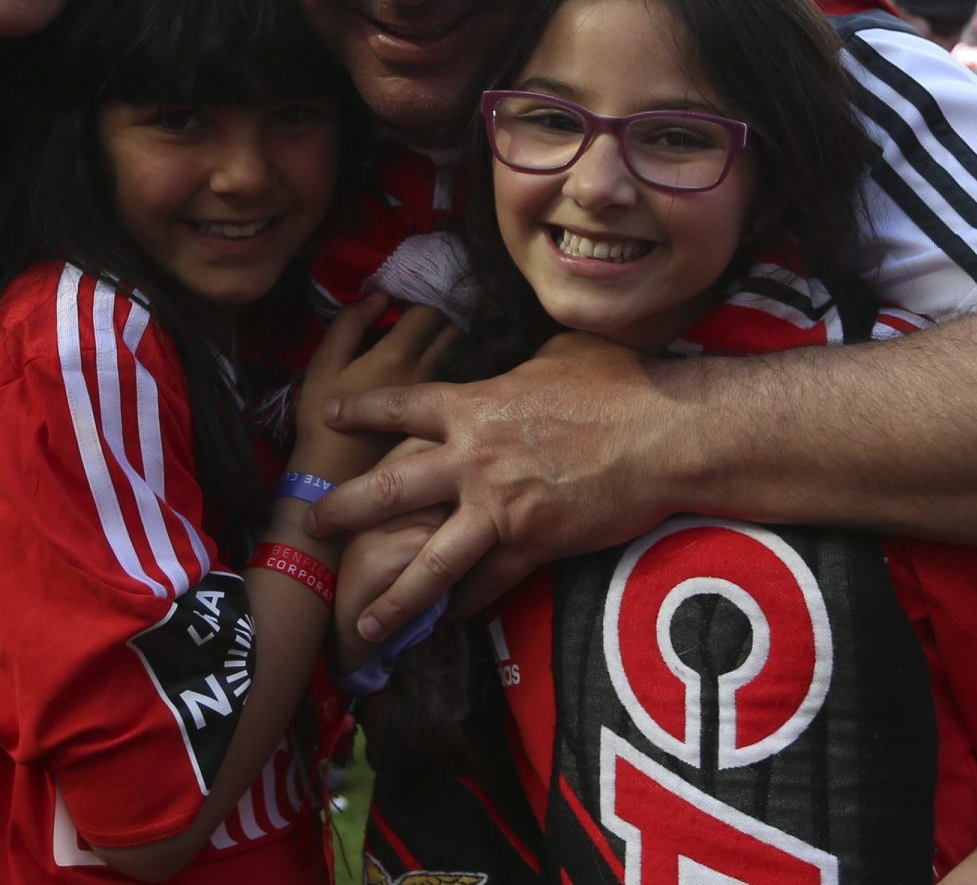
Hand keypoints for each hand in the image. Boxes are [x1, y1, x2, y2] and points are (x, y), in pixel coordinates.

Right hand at [293, 296, 459, 480]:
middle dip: (444, 310)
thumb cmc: (321, 420)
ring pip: (457, 353)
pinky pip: (453, 375)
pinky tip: (432, 362)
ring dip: (448, 335)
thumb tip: (378, 296)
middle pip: (452, 328)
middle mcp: (425, 371)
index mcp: (397, 355)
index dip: (423, 291)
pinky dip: (446, 359)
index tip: (408, 290)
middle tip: (424, 306)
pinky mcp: (438, 416)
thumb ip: (349, 324)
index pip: (428, 309)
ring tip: (429, 329)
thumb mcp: (323, 365)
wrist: (334, 478)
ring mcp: (437, 396)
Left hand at [308, 332, 680, 640]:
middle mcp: (473, 460)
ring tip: (363, 621)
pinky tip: (445, 623)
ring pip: (429, 559)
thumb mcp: (560, 353)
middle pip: (390, 488)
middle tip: (312, 524)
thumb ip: (523, 363)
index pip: (401, 405)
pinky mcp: (532, 545)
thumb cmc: (619, 384)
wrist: (664, 437)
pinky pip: (488, 584)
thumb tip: (520, 358)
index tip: (330, 417)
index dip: (361, 411)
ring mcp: (499, 508)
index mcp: (475, 406)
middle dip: (345, 509)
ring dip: (393, 594)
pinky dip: (465, 605)